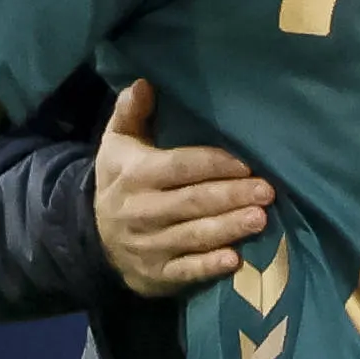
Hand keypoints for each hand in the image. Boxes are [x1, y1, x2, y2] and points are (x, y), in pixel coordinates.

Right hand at [94, 81, 270, 297]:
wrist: (92, 238)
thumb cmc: (120, 181)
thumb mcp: (117, 144)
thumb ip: (131, 114)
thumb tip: (143, 84)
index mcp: (135, 175)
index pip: (179, 167)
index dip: (213, 165)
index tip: (246, 164)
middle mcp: (140, 211)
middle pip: (192, 202)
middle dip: (231, 196)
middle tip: (267, 191)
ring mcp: (148, 245)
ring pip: (193, 236)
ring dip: (228, 229)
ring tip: (261, 219)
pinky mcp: (155, 275)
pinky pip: (184, 272)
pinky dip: (208, 267)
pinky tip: (235, 261)